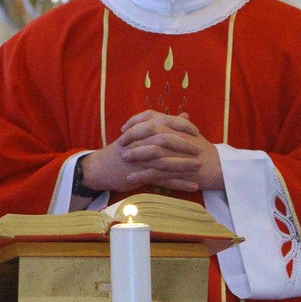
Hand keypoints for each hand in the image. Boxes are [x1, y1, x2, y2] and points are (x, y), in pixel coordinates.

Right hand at [77, 112, 224, 195]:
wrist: (100, 168)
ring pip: (165, 161)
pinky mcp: (140, 175)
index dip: (182, 126)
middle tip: (200, 150)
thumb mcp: (139, 133)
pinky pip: (163, 180)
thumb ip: (163, 124)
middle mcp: (140, 143)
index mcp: (141, 130)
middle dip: (185, 145)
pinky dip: (179, 184)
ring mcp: (140, 160)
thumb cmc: (123, 150)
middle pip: (166, 141)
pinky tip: (193, 186)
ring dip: (184, 165)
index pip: (164, 122)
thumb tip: (185, 115)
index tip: (196, 131)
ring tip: (199, 168)